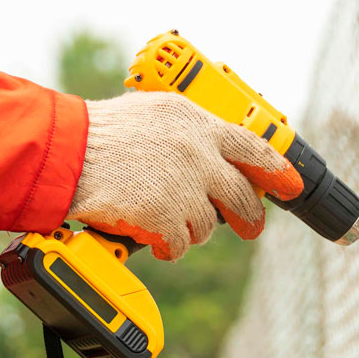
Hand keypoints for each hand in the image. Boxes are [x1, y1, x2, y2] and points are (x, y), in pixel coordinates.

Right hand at [66, 93, 303, 260]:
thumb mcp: (153, 112)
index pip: (253, 147)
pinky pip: (180, 244)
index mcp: (197, 123)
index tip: (290, 184)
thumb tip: (211, 147)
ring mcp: (185, 188)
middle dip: (249, 218)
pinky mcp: (167, 218)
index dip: (277, 170)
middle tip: (251, 227)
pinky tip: (150, 235)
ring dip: (189, 228)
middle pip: (241, 196)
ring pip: (208, 225)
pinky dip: (166, 245)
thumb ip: (187, 129)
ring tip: (163, 218)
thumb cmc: (100, 132)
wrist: (67, 153)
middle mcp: (199, 154)